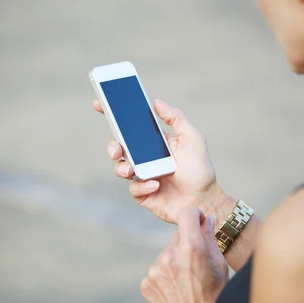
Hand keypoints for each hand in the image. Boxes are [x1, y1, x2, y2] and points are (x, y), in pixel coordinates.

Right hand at [93, 99, 222, 223]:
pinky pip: (133, 188)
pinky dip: (142, 185)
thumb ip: (176, 119)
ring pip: (120, 168)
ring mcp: (143, 176)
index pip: (131, 127)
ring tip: (132, 170)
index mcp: (155, 142)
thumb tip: (156, 102)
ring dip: (122, 168)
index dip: (114, 116)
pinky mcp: (143, 194)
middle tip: (117, 149)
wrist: (204, 200)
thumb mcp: (192, 139)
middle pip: (119, 147)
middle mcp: (146, 158)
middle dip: (113, 146)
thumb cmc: (200, 170)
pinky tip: (156, 185)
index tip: (100, 104)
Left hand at [140, 207, 228, 302]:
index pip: (187, 214)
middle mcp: (169, 255)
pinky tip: (176, 290)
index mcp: (191, 248)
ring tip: (187, 282)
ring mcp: (155, 269)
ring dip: (175, 261)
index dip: (194, 216)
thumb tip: (205, 219)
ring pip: (166, 253)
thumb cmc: (215, 299)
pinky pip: (157, 270)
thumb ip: (210, 239)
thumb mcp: (220, 266)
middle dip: (186, 244)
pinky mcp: (146, 282)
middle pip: (177, 236)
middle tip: (197, 264)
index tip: (198, 222)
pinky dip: (165, 276)